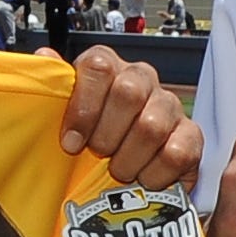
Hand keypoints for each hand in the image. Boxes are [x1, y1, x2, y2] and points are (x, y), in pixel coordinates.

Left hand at [58, 45, 200, 190]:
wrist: (127, 166)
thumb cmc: (92, 136)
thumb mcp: (65, 114)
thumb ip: (55, 87)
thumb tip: (43, 58)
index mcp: (109, 68)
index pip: (99, 66)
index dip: (83, 107)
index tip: (70, 143)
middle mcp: (142, 79)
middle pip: (129, 93)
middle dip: (106, 135)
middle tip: (98, 155)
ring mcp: (169, 105)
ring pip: (151, 127)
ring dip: (128, 159)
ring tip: (118, 170)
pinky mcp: (192, 135)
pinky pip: (177, 153)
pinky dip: (154, 174)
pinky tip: (143, 178)